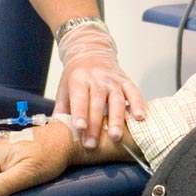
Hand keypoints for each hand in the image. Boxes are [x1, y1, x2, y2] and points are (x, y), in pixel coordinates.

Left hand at [53, 23, 145, 148]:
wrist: (91, 51)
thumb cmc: (76, 75)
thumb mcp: (64, 88)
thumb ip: (60, 109)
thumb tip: (55, 133)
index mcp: (78, 79)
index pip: (79, 97)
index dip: (79, 113)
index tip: (80, 128)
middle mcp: (97, 79)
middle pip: (97, 103)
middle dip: (95, 125)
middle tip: (92, 144)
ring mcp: (113, 80)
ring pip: (116, 100)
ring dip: (117, 119)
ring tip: (116, 137)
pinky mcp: (126, 81)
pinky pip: (134, 93)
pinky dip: (138, 105)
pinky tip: (140, 117)